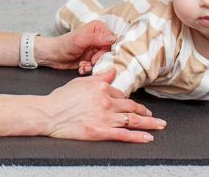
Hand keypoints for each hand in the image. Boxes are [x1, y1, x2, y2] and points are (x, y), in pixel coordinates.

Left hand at [42, 21, 115, 71]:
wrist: (53, 55)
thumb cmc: (64, 44)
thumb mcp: (80, 41)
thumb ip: (96, 39)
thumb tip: (113, 38)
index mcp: (98, 28)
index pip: (112, 42)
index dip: (105, 52)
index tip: (95, 58)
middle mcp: (99, 37)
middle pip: (109, 53)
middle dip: (98, 61)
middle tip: (89, 63)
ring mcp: (96, 48)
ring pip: (103, 61)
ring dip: (93, 66)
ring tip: (83, 65)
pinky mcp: (93, 57)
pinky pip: (97, 66)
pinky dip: (89, 69)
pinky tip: (81, 67)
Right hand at [43, 69, 166, 142]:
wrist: (49, 113)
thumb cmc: (61, 98)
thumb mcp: (80, 82)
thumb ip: (99, 77)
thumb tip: (112, 70)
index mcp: (101, 88)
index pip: (120, 94)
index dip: (128, 100)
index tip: (134, 105)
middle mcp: (106, 102)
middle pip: (131, 107)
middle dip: (146, 112)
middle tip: (156, 116)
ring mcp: (105, 118)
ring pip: (133, 121)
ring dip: (149, 123)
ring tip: (159, 125)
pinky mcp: (101, 132)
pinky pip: (124, 135)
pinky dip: (138, 137)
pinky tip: (148, 137)